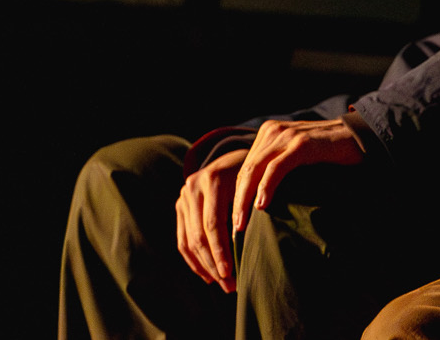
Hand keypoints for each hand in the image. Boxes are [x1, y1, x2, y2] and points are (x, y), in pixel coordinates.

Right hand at [174, 147, 246, 290]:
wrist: (237, 155)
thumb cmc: (256, 171)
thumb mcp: (257, 182)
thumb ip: (253, 205)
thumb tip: (259, 242)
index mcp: (212, 179)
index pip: (213, 224)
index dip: (221, 251)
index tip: (232, 272)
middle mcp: (192, 187)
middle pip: (199, 236)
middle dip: (214, 264)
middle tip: (230, 285)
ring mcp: (183, 197)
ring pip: (188, 241)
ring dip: (204, 267)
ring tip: (222, 283)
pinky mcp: (179, 207)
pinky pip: (182, 240)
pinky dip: (194, 260)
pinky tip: (207, 275)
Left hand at [229, 118, 364, 242]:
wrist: (363, 138)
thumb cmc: (331, 155)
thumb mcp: (298, 160)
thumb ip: (279, 171)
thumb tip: (258, 204)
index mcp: (269, 134)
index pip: (244, 168)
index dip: (235, 196)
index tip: (233, 222)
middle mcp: (273, 131)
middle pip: (245, 170)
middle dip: (236, 202)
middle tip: (233, 229)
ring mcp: (287, 135)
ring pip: (255, 170)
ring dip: (244, 200)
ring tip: (241, 224)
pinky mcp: (302, 143)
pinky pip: (276, 168)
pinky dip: (266, 188)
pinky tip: (261, 206)